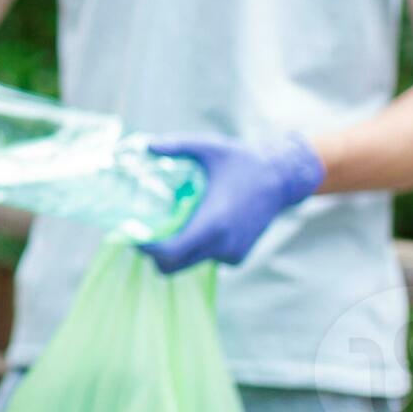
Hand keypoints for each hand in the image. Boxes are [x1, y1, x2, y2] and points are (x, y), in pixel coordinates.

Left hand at [140, 132, 324, 274]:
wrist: (281, 179)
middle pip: (173, 267)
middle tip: (143, 232)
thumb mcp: (209, 147)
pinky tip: (199, 224)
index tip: (132, 235)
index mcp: (213, 222)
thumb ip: (176, 146)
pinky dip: (196, 248)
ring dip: (175, 250)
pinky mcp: (237, 257)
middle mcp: (222, 244)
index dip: (146, 249)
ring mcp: (231, 254)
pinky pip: (206, 259)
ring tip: (173, 222)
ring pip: (188, 263)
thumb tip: (144, 144)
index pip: (170, 253)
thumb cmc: (243, 161)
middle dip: (154, 253)